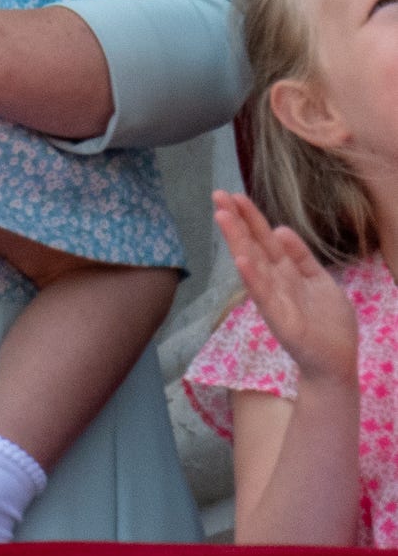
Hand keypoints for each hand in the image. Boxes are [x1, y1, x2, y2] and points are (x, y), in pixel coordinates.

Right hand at [213, 190, 357, 386]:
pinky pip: (263, 294)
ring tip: (222, 216)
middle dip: (235, 221)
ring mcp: (273, 298)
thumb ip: (301, 257)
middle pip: (252, 245)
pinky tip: (240, 259)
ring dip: (237, 240)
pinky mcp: (279, 319)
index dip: (251, 217)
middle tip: (217, 195)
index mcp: (285, 271)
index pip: (264, 238)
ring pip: (252, 264)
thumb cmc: (329, 322)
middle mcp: (274, 281)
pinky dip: (252, 276)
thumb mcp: (319, 280)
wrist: (337, 361)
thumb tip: (280, 228)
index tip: (234, 195)